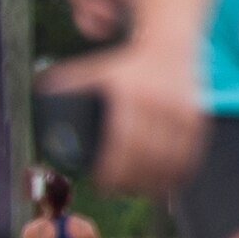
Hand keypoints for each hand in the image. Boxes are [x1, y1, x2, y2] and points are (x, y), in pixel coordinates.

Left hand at [38, 43, 205, 195]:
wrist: (169, 45)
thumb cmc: (126, 64)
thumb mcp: (96, 70)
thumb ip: (70, 82)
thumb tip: (41, 93)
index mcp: (130, 95)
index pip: (122, 143)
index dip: (113, 170)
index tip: (101, 184)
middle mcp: (159, 105)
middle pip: (146, 157)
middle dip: (131, 182)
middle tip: (116, 192)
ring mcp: (181, 114)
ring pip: (170, 162)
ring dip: (154, 183)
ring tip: (136, 192)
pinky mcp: (197, 121)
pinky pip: (189, 156)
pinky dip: (177, 175)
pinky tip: (165, 186)